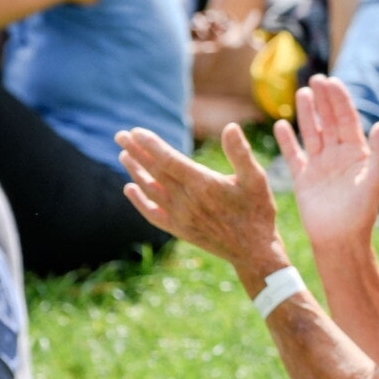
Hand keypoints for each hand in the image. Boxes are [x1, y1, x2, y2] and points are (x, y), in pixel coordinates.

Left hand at [116, 125, 289, 290]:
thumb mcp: (257, 179)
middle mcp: (187, 200)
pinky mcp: (178, 229)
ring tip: (123, 155)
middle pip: (154, 172)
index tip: (136, 131)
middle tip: (120, 135)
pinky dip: (138, 200)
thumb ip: (241, 153)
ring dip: (135, 171)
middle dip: (136, 152)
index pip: (169, 160)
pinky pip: (151, 213)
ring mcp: (180, 216)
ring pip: (150, 190)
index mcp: (204, 184)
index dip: (151, 145)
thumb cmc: (258, 211)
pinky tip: (129, 188)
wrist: (254, 251)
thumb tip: (231, 127)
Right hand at [273, 77, 378, 247]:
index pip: (348, 120)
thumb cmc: (361, 212)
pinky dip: (287, 140)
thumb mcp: (373, 181)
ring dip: (307, 114)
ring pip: (312, 133)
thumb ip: (378, 153)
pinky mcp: (303, 177)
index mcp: (358, 153)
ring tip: (302, 93)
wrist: (340, 238)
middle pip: (329, 121)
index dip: (340, 100)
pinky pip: (294, 154)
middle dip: (324, 100)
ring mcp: (320, 165)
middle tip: (316, 78)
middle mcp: (339, 155)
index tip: (332, 82)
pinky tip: (280, 125)